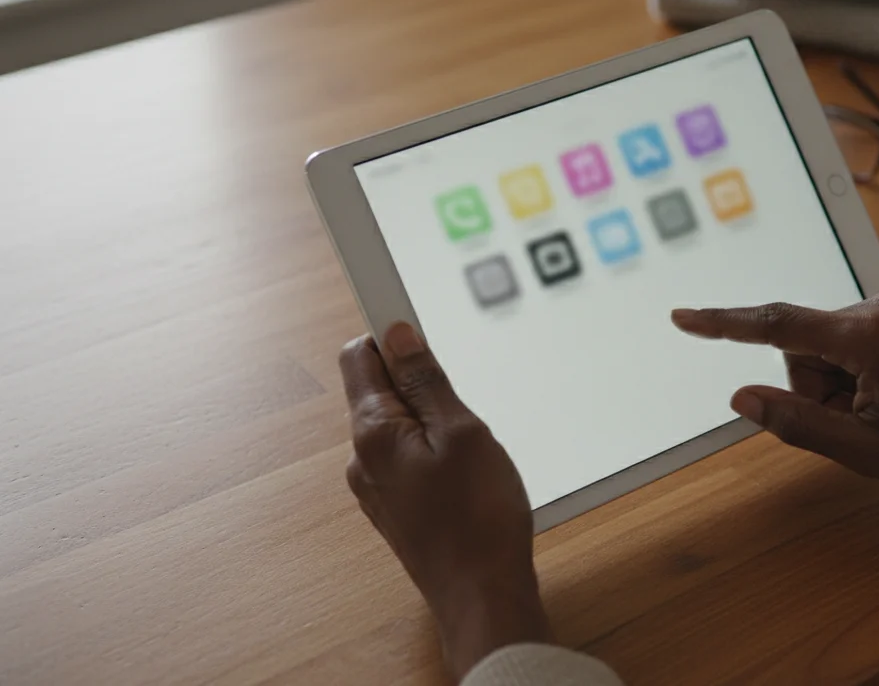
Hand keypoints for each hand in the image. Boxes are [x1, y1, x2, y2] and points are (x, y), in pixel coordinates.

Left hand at [340, 322, 550, 681]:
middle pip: (380, 388)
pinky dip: (434, 450)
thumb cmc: (478, 520)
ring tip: (472, 448)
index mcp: (372, 432)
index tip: (412, 318)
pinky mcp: (396, 505)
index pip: (361, 355)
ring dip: (432, 419)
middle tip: (463, 403)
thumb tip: (399, 335)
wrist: (483, 594)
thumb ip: (426, 380)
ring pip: (399, 425)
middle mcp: (363, 458)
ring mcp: (376, 485)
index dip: (390, 332)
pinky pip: (407, 456)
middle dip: (421, 382)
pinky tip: (467, 473)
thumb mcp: (462, 432)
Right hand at [672, 292, 878, 502]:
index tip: (684, 316)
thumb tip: (743, 398)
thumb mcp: (863, 449)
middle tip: (857, 420)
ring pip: (830, 341)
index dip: (723, 324)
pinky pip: (860, 335)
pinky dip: (862, 365)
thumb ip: (795, 422)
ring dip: (840, 378)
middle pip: (805, 344)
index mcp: (865, 337)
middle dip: (815, 384)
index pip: (775, 325)